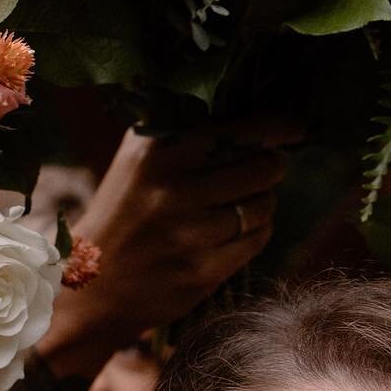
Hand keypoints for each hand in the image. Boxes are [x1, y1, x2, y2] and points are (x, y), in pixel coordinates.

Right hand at [40, 113, 303, 373]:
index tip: (298, 127)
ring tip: (247, 201)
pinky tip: (240, 229)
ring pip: (263, 206)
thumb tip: (242, 105)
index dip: (278, 127)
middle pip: (262, 166)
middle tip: (269, 166)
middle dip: (273, 165)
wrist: (93, 285)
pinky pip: (256, 241)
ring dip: (264, 202)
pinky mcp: (202, 272)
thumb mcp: (137, 159)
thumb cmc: (123, 212)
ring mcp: (190, 234)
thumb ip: (179, 128)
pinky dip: (258, 231)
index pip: (239, 130)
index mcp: (159, 152)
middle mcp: (175, 190)